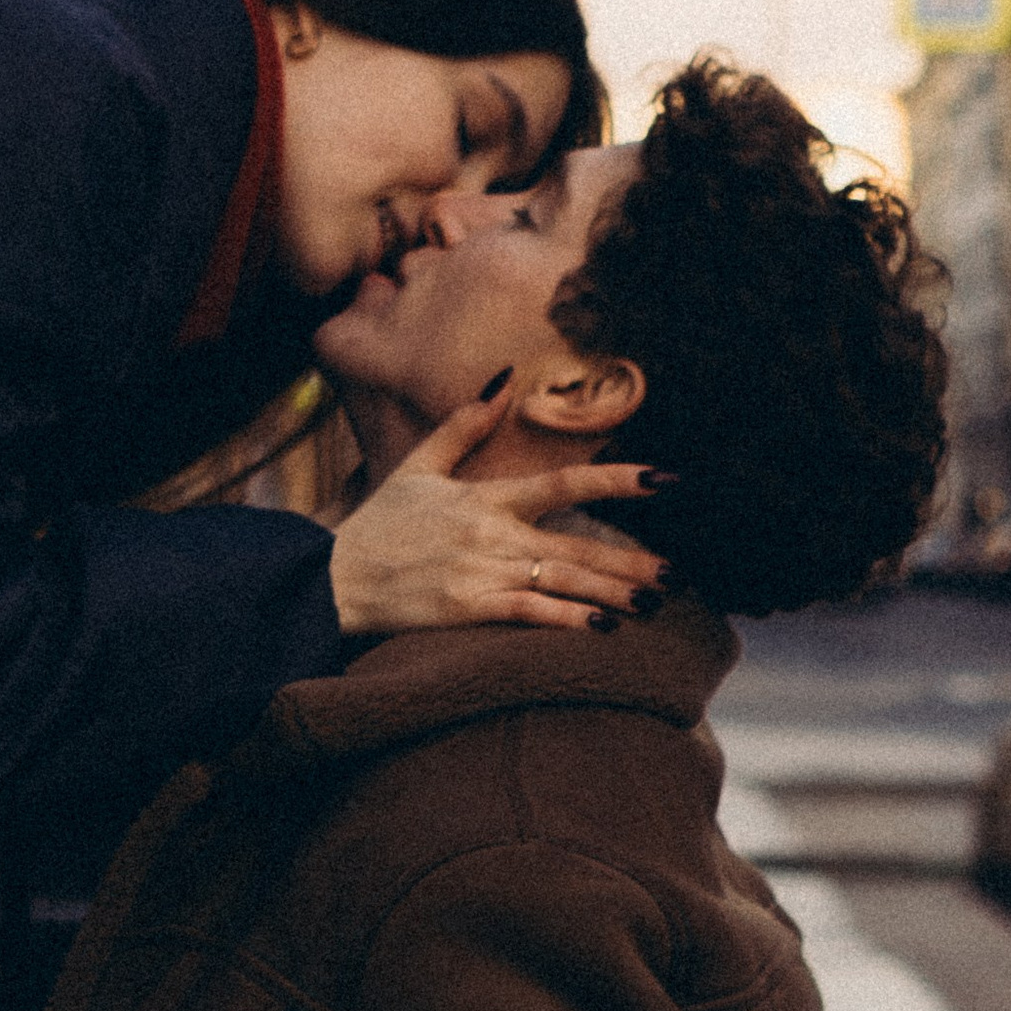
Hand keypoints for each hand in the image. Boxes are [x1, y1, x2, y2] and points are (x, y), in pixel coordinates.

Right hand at [326, 387, 665, 635]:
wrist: (333, 578)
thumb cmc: (379, 525)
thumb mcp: (417, 467)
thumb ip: (463, 427)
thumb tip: (503, 382)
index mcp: (484, 498)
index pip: (563, 484)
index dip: (618, 480)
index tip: (666, 480)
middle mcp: (490, 534)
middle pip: (576, 544)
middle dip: (630, 560)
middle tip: (677, 572)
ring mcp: (481, 573)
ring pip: (561, 582)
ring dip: (612, 594)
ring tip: (653, 602)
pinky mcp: (467, 609)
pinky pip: (528, 615)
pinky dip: (566, 620)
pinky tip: (601, 628)